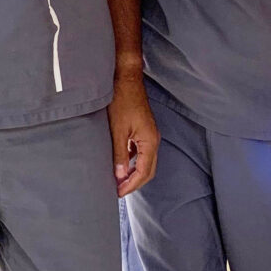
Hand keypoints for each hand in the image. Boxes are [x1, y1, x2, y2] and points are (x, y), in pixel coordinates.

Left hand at [107, 75, 158, 196]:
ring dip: (134, 172)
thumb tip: (119, 176)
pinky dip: (133, 161)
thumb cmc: (121, 100)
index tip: (118, 192)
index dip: (131, 184)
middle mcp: (153, 140)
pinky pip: (140, 151)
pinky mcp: (143, 129)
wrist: (126, 78)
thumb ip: (120, 154)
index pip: (144, 172)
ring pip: (144, 161)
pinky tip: (121, 164)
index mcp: (150, 142)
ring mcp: (149, 134)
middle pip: (148, 170)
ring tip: (119, 181)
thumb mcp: (117, 129)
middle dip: (134, 182)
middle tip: (118, 191)